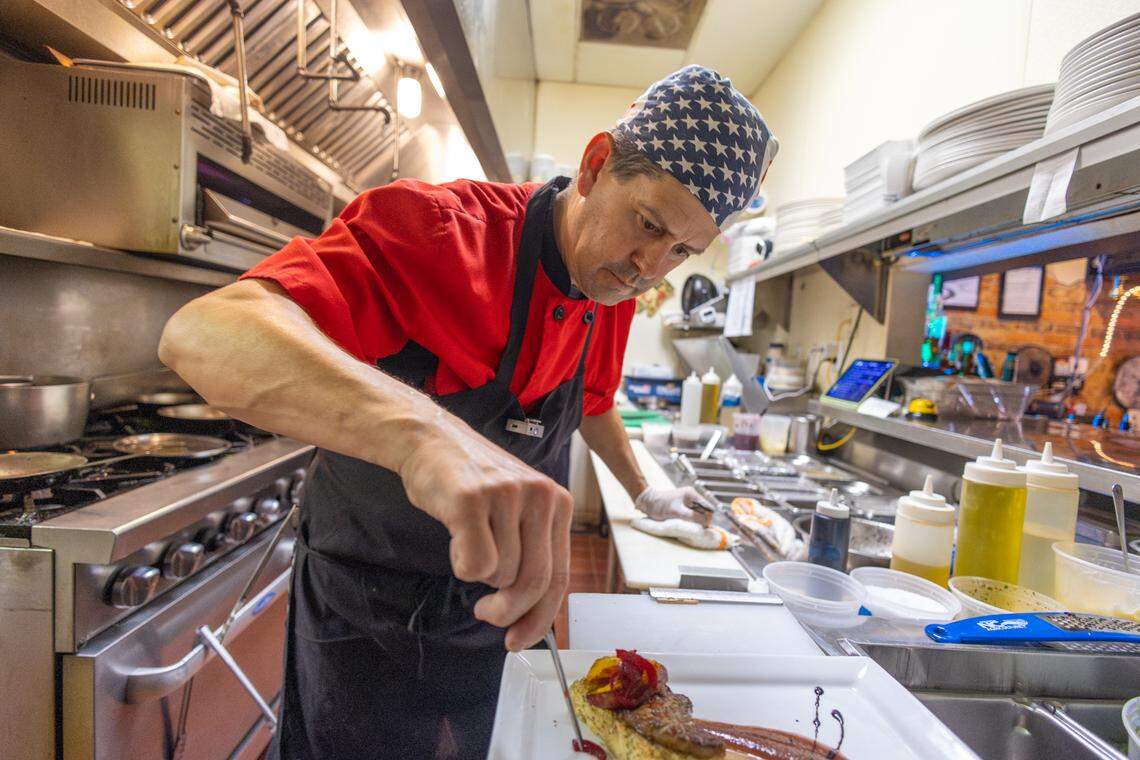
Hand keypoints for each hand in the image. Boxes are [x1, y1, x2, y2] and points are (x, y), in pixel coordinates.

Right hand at [398, 417, 571, 651]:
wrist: (430, 440)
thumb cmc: (472, 483)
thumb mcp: (517, 509)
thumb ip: (531, 552)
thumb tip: (531, 616)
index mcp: (558, 502)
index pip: (559, 576)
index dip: (541, 617)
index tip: (520, 639)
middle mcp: (540, 496)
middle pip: (533, 582)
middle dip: (508, 611)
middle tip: (487, 613)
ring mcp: (506, 496)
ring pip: (500, 575)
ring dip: (479, 575)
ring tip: (469, 541)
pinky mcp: (472, 499)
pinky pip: (473, 564)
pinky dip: (460, 564)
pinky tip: (456, 537)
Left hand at [635, 486, 714, 526]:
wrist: (647, 502)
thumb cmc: (660, 505)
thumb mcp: (678, 513)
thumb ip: (693, 517)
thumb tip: (706, 523)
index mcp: (692, 494)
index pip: (707, 507)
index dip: (708, 518)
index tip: (704, 528)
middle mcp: (692, 497)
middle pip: (704, 511)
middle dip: (702, 520)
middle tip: (696, 529)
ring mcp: (687, 502)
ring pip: (698, 514)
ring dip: (696, 521)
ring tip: (690, 527)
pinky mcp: (683, 507)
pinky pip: (691, 515)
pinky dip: (690, 521)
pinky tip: (686, 525)